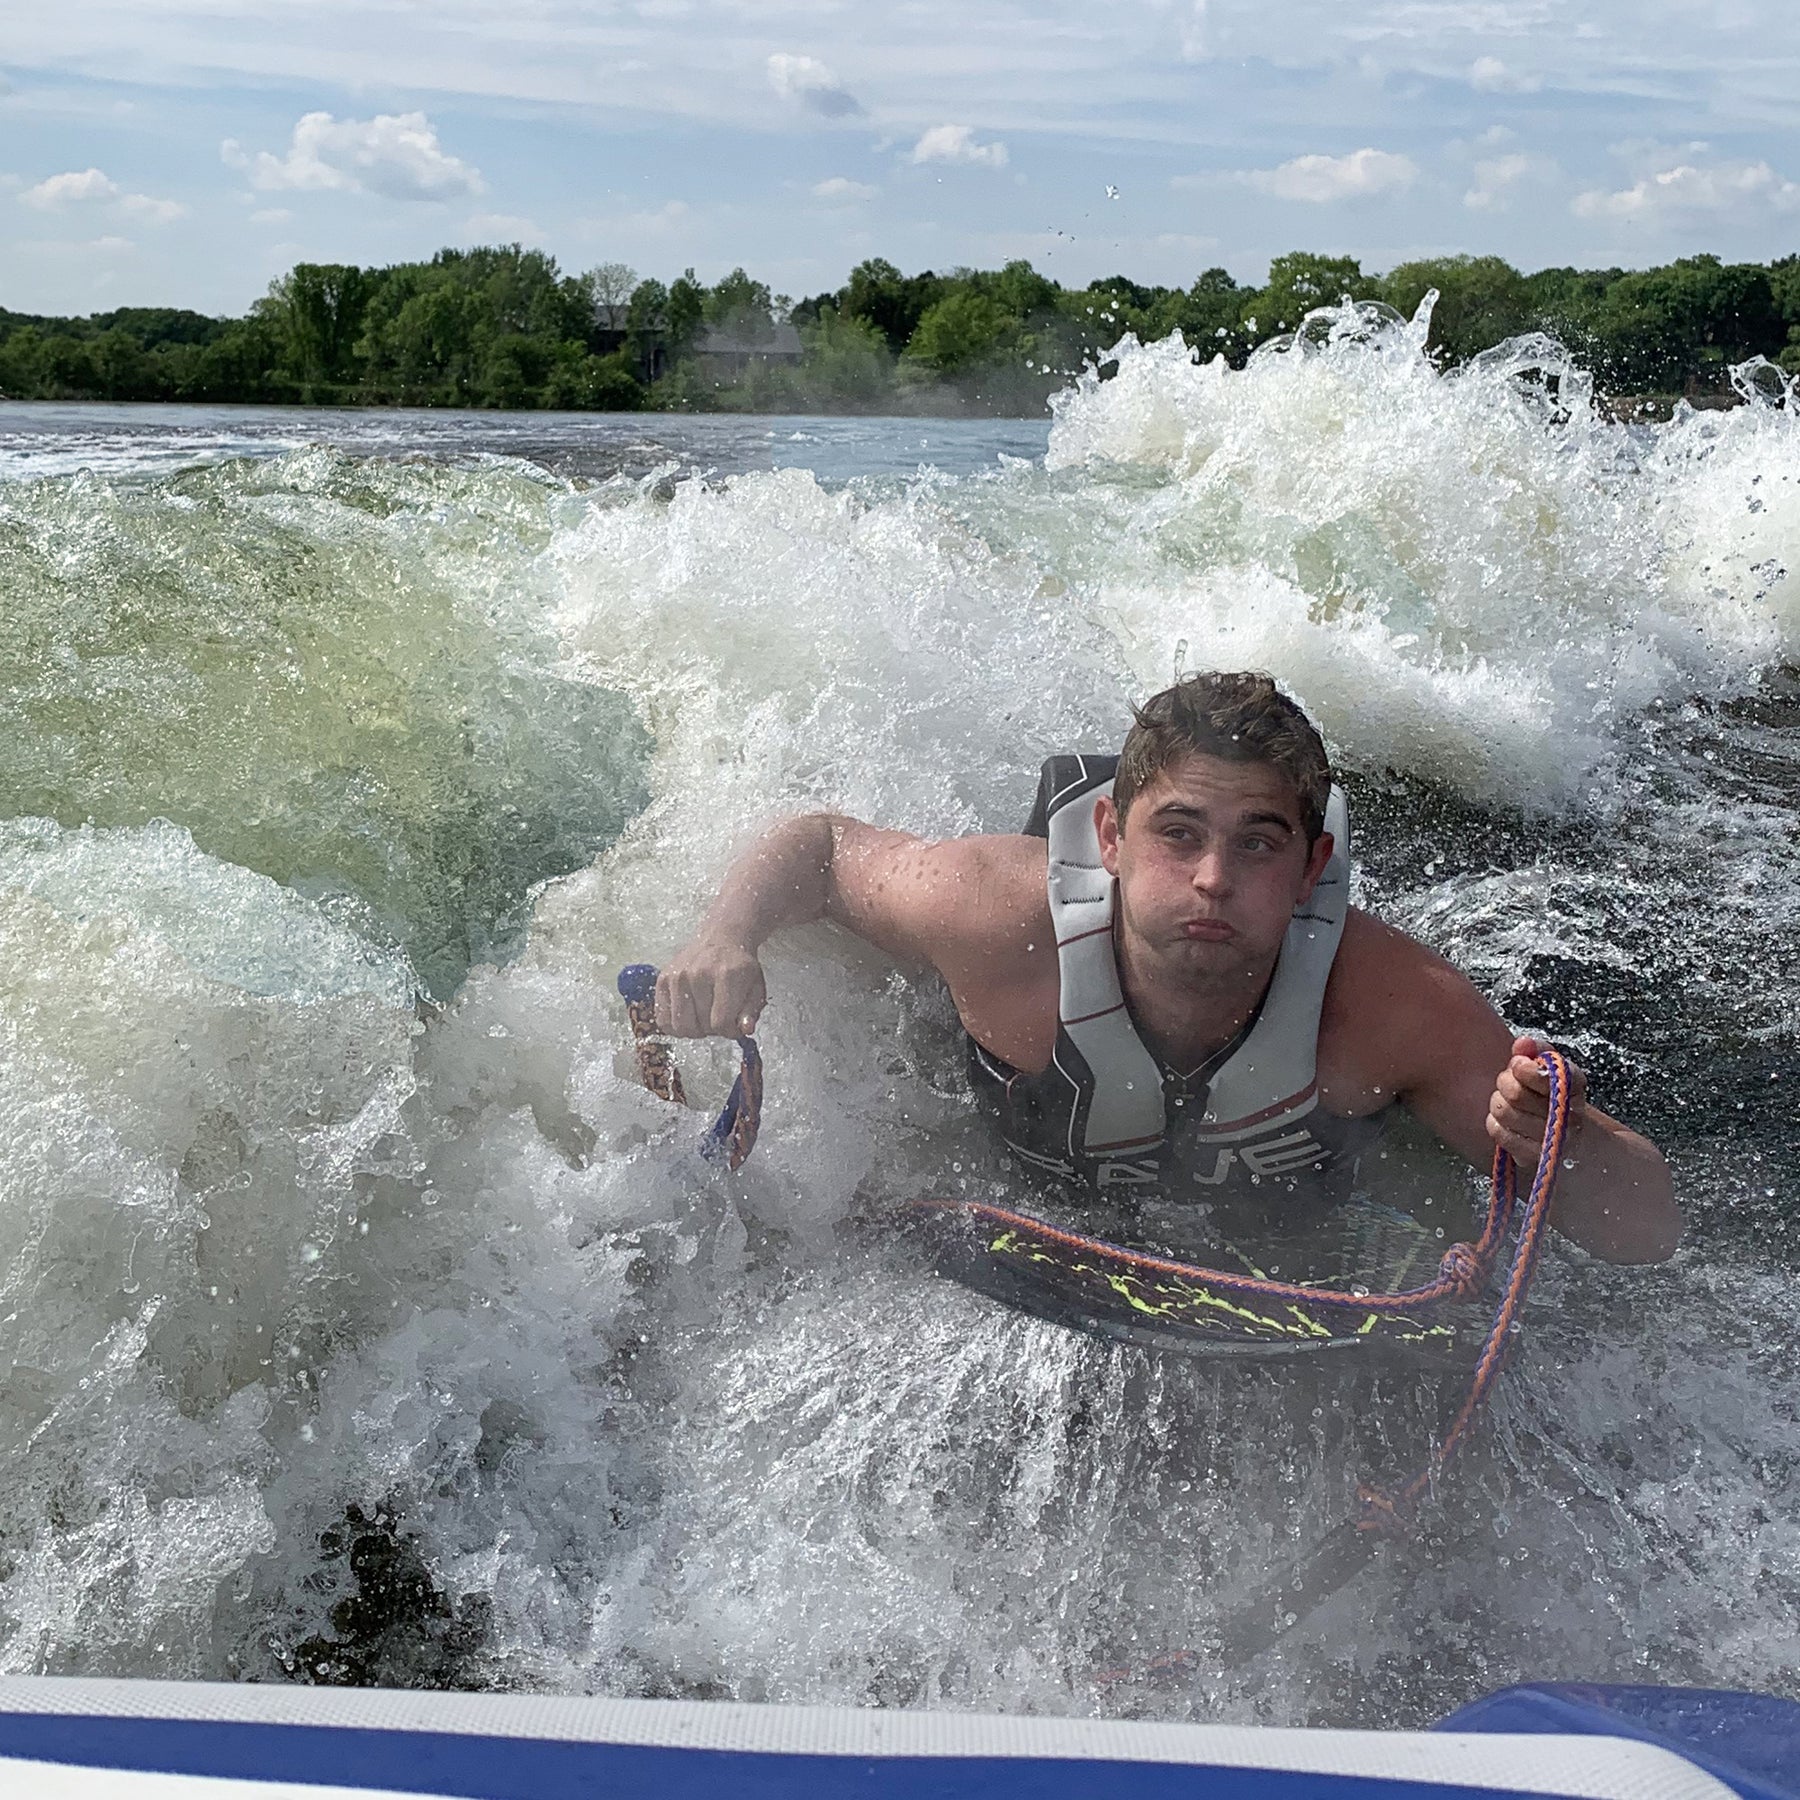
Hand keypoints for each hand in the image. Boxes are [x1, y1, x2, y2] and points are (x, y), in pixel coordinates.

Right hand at [656, 936, 766, 1038]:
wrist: (721, 939)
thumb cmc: (739, 965)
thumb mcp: (756, 987)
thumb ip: (751, 1011)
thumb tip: (744, 1029)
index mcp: (726, 975)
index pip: (720, 1022)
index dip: (729, 1032)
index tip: (733, 1026)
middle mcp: (698, 974)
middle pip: (701, 1026)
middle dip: (713, 1030)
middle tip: (719, 1018)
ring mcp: (677, 977)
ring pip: (680, 1027)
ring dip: (694, 1029)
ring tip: (704, 1017)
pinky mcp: (663, 980)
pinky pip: (663, 1020)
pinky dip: (675, 1025)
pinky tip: (688, 1015)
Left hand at [1486, 1035, 1587, 1167]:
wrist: (1573, 1138)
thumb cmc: (1556, 1097)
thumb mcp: (1554, 1069)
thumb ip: (1537, 1051)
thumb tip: (1523, 1043)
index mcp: (1575, 1089)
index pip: (1542, 1076)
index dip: (1522, 1067)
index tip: (1518, 1065)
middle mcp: (1569, 1119)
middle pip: (1515, 1094)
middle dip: (1505, 1082)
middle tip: (1509, 1081)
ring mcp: (1551, 1143)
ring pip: (1503, 1111)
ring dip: (1498, 1101)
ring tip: (1507, 1100)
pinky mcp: (1533, 1158)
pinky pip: (1498, 1132)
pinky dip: (1495, 1121)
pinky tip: (1505, 1120)